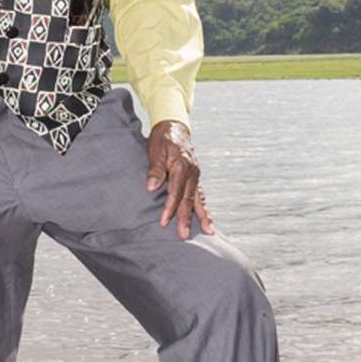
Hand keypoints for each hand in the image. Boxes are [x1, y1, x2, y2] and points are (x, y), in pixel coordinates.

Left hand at [145, 120, 214, 239]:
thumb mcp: (155, 151)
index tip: (164, 222)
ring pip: (198, 198)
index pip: (175, 192)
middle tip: (184, 235)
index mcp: (182, 167)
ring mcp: (196, 175)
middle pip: (189, 199)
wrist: (174, 126)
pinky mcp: (195, 177)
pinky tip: (207, 219)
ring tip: (209, 231)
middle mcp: (192, 172)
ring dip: (202, 216)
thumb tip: (151, 187)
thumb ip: (155, 170)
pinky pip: (200, 194)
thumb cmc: (163, 139)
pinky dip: (203, 207)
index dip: (169, 208)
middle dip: (187, 218)